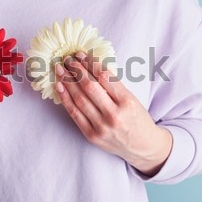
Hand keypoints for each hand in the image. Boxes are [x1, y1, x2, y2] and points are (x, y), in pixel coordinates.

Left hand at [55, 52, 171, 176]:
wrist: (142, 146)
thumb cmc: (136, 118)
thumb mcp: (131, 99)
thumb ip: (112, 85)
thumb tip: (89, 65)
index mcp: (127, 102)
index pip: (105, 77)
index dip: (90, 63)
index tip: (80, 54)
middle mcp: (114, 115)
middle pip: (90, 87)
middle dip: (76, 70)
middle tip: (68, 59)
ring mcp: (102, 127)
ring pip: (80, 99)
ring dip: (67, 81)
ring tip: (60, 69)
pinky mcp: (92, 135)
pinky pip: (74, 114)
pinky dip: (65, 98)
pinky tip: (59, 86)